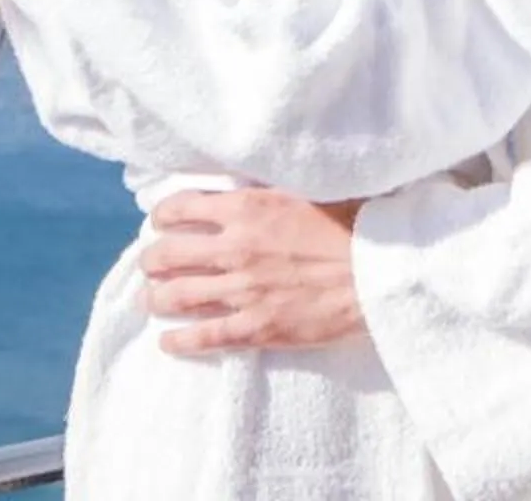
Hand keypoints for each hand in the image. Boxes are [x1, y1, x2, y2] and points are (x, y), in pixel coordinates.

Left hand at [140, 187, 366, 355]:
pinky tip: (167, 342)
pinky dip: (180, 341)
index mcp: (245, 208)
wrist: (380, 273)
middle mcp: (235, 247)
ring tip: (152, 300)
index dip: (163, 216)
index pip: (181, 207)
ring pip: (178, 296)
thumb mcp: (303, 191)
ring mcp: (243, 290)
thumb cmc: (351, 226)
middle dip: (152, 260)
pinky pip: (206, 337)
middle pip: (169, 254)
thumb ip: (264, 193)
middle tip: (151, 264)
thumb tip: (242, 189)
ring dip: (156, 298)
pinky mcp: (257, 327)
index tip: (160, 222)